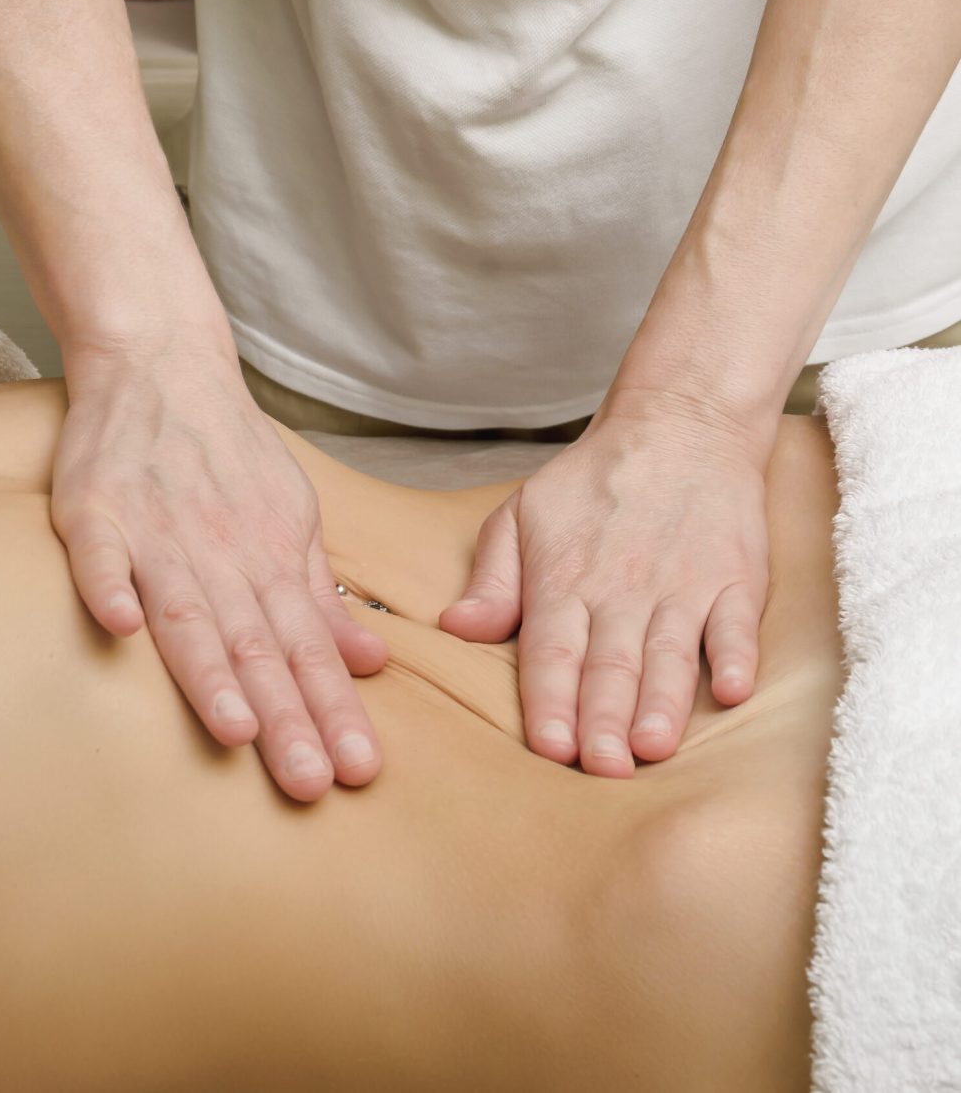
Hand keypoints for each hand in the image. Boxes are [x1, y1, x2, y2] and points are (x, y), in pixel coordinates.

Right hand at [51, 347, 387, 801]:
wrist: (170, 367)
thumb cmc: (234, 458)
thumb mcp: (295, 522)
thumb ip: (321, 598)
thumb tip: (371, 661)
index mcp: (273, 560)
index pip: (311, 649)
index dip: (334, 709)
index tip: (358, 770)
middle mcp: (225, 554)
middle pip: (259, 646)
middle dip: (287, 717)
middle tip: (310, 783)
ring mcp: (161, 532)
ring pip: (191, 610)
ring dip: (212, 670)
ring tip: (237, 731)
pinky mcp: (100, 510)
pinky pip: (103, 553)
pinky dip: (109, 585)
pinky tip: (118, 629)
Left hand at [439, 395, 769, 775]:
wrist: (678, 425)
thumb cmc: (593, 481)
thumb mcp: (522, 515)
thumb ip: (493, 578)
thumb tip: (457, 628)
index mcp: (565, 580)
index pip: (552, 651)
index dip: (550, 701)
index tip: (549, 747)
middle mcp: (622, 590)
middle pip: (610, 665)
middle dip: (603, 721)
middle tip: (600, 769)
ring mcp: (682, 585)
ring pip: (669, 654)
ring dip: (660, 702)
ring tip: (651, 747)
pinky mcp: (734, 578)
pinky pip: (736, 622)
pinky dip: (735, 656)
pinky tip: (732, 691)